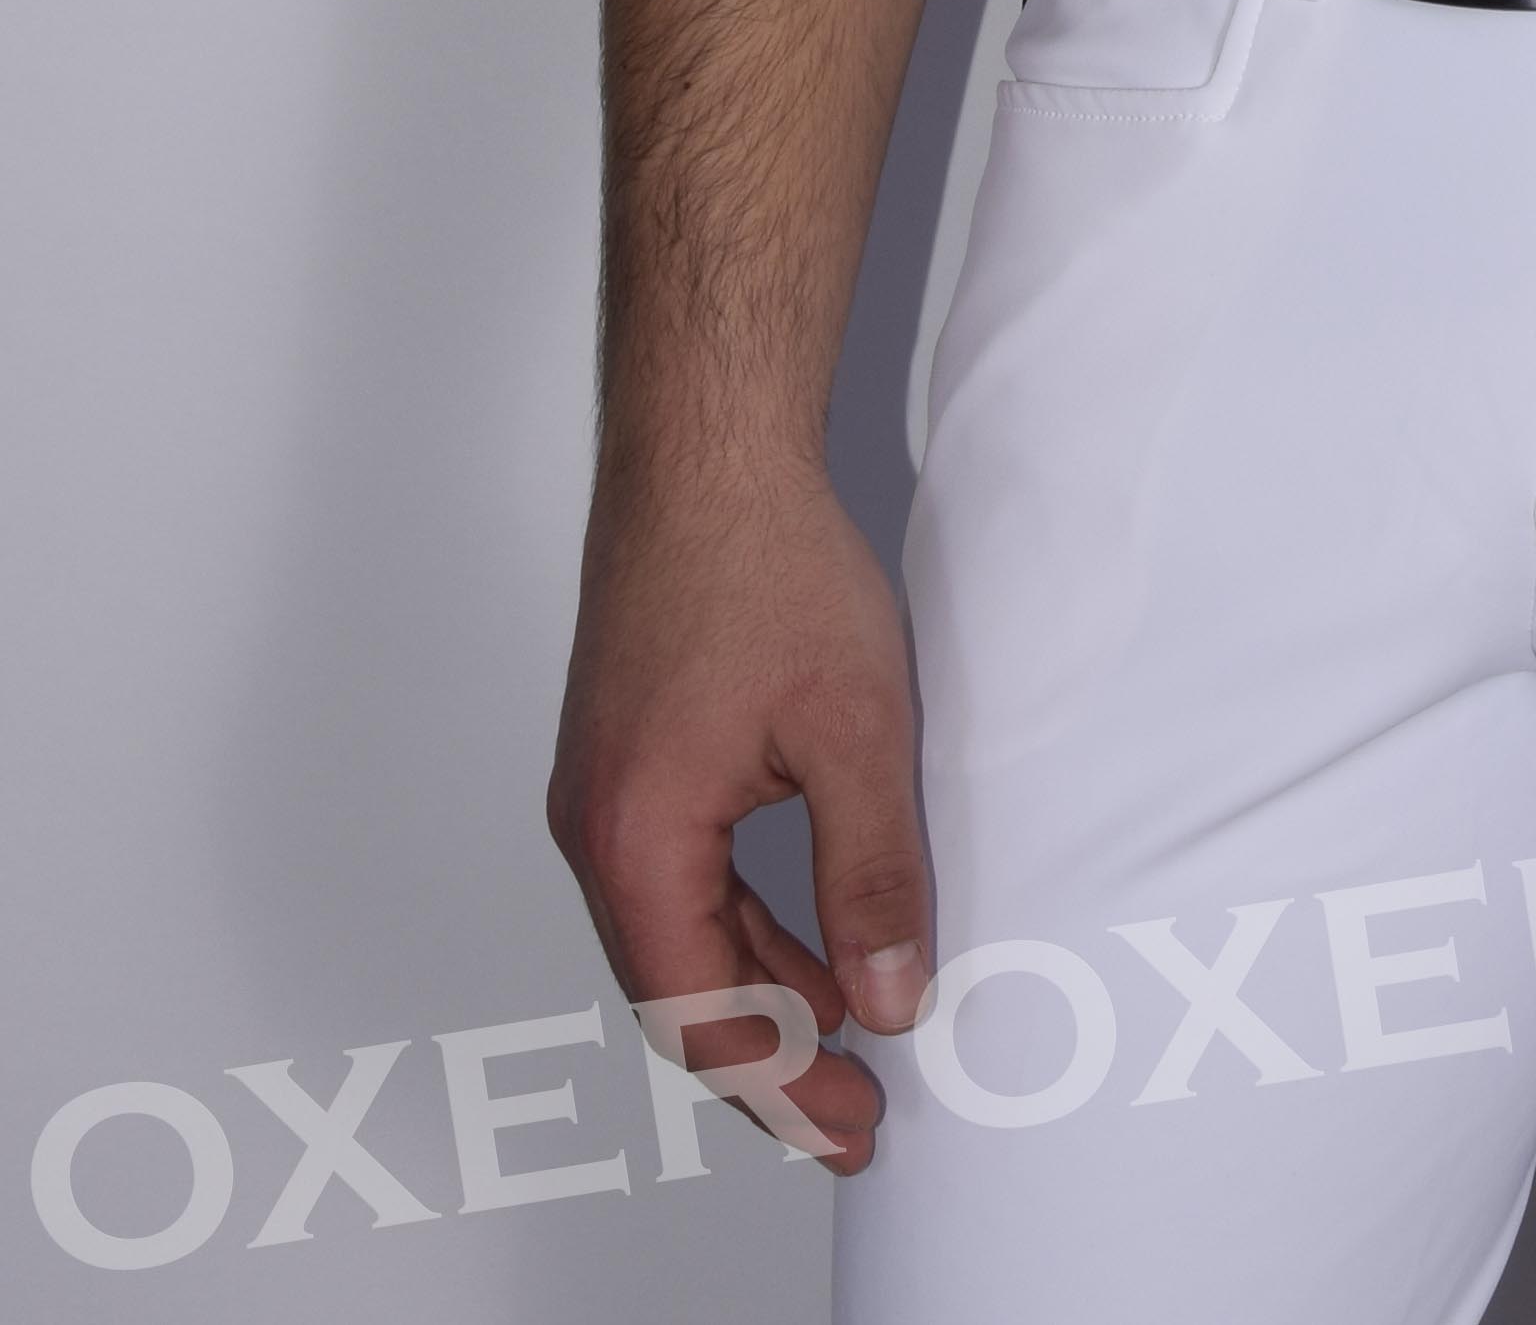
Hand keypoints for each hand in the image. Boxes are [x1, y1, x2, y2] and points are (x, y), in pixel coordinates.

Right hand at [546, 449, 932, 1174]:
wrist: (708, 449)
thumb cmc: (767, 565)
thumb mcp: (853, 729)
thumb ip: (873, 873)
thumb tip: (894, 996)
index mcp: (637, 837)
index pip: (700, 1014)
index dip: (781, 1086)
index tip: (853, 1129)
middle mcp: (596, 827)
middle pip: (677, 989)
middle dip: (772, 1058)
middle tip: (859, 1111)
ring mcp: (603, 792)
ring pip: (678, 935)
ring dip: (760, 990)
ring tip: (853, 1034)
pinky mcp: (627, 756)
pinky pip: (679, 878)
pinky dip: (742, 924)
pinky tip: (811, 938)